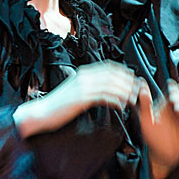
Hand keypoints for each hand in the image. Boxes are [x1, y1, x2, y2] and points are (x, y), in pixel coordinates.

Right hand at [13, 60, 139, 137]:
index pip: (108, 66)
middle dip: (127, 81)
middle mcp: (84, 76)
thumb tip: (104, 87)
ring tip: (132, 99)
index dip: (123, 71)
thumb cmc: (59, 104)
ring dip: (124, 92)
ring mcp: (82, 86)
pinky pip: (103, 96)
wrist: (42, 112)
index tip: (132, 78)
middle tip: (136, 90)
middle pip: (112, 74)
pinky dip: (115, 100)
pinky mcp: (81, 98)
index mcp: (83, 72)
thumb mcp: (75, 89)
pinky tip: (121, 106)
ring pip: (110, 85)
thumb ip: (88, 85)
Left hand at [138, 79, 178, 178]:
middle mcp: (178, 112)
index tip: (172, 90)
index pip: (175, 92)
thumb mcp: (146, 119)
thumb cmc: (152, 137)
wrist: (160, 154)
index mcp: (168, 106)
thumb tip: (141, 87)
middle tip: (178, 104)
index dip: (175, 89)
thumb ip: (145, 103)